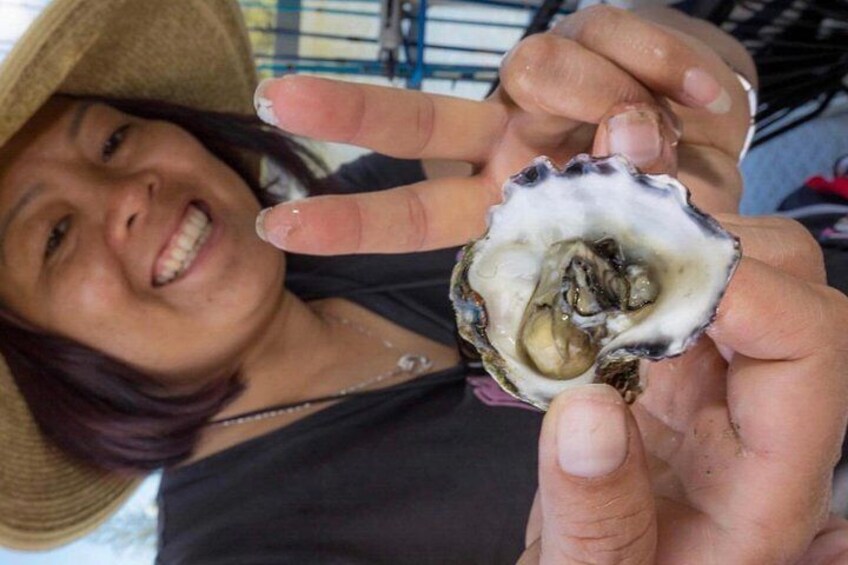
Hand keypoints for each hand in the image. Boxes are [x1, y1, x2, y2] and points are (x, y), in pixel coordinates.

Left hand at [254, 7, 752, 254]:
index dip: (351, 223)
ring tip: (675, 131)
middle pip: (417, 119)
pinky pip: (620, 33)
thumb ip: (632, 194)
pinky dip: (670, 65)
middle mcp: (503, 136)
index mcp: (503, 198)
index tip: (277, 226)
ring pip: (538, 66)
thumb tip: (627, 131)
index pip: (418, 212)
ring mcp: (540, 83)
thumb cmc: (675, 192)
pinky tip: (702, 95)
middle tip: (275, 97)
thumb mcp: (656, 218)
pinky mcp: (590, 29)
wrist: (720, 123)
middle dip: (349, 111)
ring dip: (615, 98)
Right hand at [517, 214, 847, 563]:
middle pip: (797, 295)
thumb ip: (596, 519)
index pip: (812, 353)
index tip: (645, 282)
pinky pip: (685, 294)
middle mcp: (764, 424)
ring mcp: (720, 391)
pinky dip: (644, 263)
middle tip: (612, 248)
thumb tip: (587, 412)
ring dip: (677, 248)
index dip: (748, 294)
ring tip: (595, 250)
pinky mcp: (674, 373)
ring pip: (749, 278)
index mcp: (772, 486)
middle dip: (714, 253)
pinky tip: (589, 265)